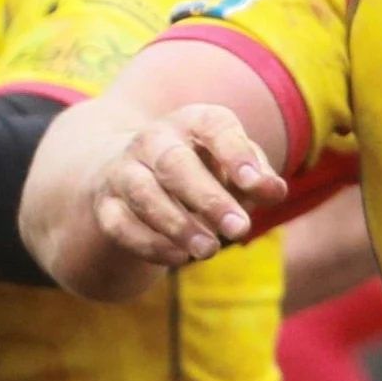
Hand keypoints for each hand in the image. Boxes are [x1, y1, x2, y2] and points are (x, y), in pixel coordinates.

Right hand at [86, 105, 287, 267]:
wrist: (135, 176)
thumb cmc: (203, 171)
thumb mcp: (234, 168)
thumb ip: (258, 179)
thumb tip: (275, 192)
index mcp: (192, 122)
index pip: (213, 127)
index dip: (236, 153)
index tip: (256, 185)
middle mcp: (153, 140)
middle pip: (175, 164)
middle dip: (208, 198)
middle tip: (240, 229)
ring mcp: (124, 170)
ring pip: (144, 194)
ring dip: (177, 225)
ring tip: (209, 250)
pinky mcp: (106, 205)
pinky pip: (120, 225)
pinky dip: (150, 244)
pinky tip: (179, 258)